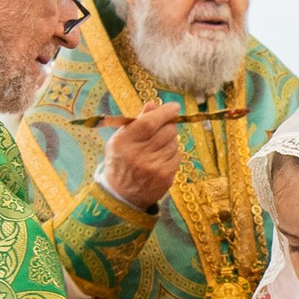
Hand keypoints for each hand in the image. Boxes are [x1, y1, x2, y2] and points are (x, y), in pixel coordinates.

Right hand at [98, 97, 184, 211]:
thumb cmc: (121, 160)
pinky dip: (172, 155)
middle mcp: (138, 155)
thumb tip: (154, 104)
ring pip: (174, 143)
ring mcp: (153, 168)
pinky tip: (160, 159)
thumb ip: (138, 121)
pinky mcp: (165, 177)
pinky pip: (177, 156)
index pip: (149, 123)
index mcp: (124, 142)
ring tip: (156, 148)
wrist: (121, 194)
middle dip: (169, 126)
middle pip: (167, 131)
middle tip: (162, 129)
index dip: (165, 112)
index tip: (174, 107)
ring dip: (169, 142)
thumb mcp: (122, 139)